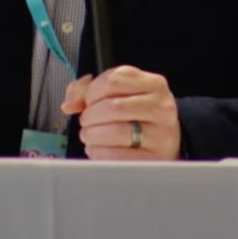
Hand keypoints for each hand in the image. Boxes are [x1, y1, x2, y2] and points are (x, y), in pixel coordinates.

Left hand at [62, 65, 180, 160]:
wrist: (167, 143)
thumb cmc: (139, 116)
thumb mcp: (121, 93)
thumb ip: (88, 90)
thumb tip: (70, 104)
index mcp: (154, 84)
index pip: (113, 80)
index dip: (91, 92)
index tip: (88, 102)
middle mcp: (161, 107)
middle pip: (110, 107)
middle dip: (89, 116)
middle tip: (87, 122)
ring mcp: (160, 134)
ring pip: (113, 131)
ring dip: (92, 135)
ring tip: (90, 136)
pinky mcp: (153, 158)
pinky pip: (116, 156)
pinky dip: (98, 153)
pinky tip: (98, 149)